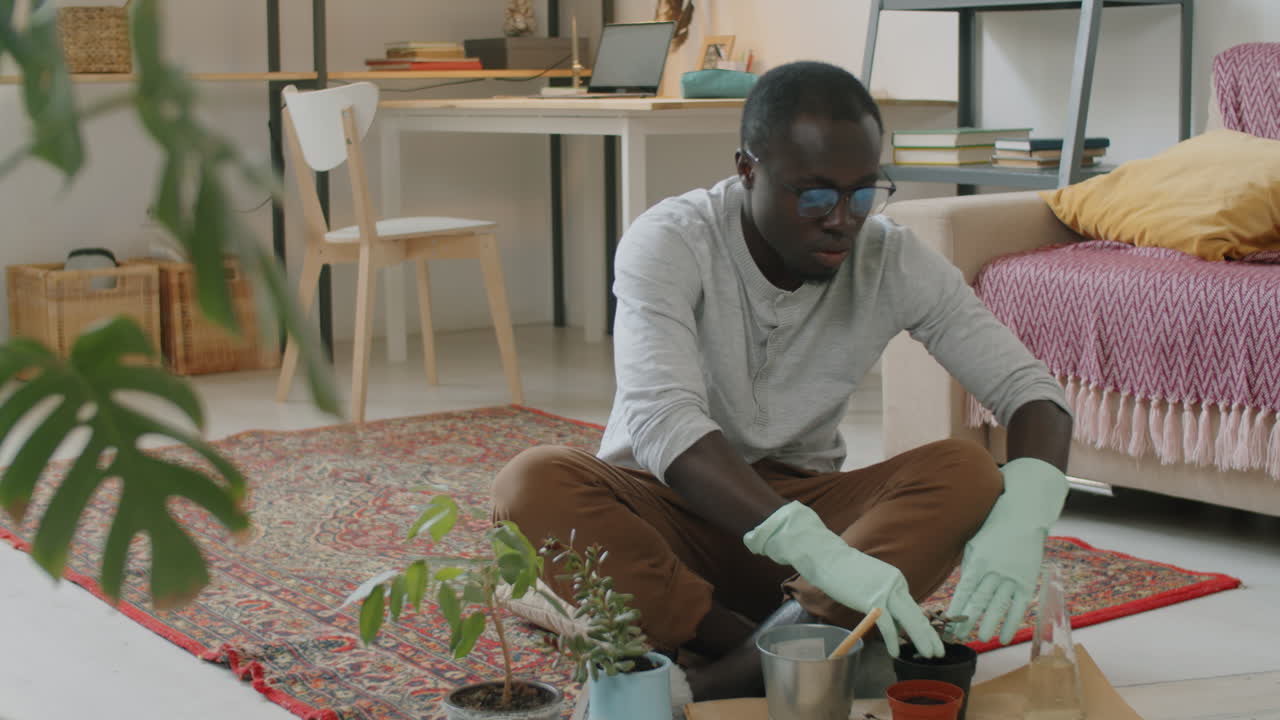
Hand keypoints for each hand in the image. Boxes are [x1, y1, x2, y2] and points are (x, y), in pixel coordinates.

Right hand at [744, 501, 942, 658]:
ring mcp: (885, 592)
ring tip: (929, 655)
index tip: (928, 638)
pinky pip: (887, 625)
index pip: (913, 607)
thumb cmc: (842, 568)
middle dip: (930, 636)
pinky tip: (895, 653)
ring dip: (921, 640)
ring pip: (910, 621)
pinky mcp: (872, 600)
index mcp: (896, 579)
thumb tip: (883, 610)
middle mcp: (896, 585)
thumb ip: (880, 591)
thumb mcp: (869, 578)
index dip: (922, 625)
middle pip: (918, 615)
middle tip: (939, 652)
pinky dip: (893, 640)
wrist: (826, 556)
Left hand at [948, 457, 1067, 643]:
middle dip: (969, 619)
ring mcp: (1013, 577)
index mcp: (978, 561)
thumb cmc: (994, 526)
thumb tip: (963, 589)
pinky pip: (1019, 606)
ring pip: (999, 606)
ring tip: (981, 639)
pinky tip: (1004, 637)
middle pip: (980, 600)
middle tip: (960, 636)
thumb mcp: (975, 542)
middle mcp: (995, 571)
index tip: (948, 621)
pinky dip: (1011, 622)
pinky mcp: (1028, 581)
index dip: (956, 607)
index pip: (964, 590)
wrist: (1025, 515)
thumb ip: (969, 565)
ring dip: (989, 624)